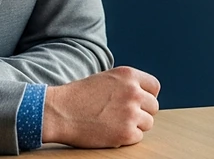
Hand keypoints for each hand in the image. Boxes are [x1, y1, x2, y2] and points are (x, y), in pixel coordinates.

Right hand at [42, 66, 160, 147]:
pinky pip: (137, 137)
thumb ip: (127, 84)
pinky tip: (110, 132)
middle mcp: (133, 92)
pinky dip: (126, 138)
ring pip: (148, 123)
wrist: (59, 112)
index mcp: (129, 75)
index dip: (147, 96)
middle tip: (123, 116)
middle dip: (141, 112)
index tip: (138, 103)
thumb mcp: (106, 78)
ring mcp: (131, 113)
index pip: (154, 87)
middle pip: (153, 107)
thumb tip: (145, 96)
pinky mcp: (126, 133)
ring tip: (114, 123)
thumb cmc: (79, 96)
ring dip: (135, 125)